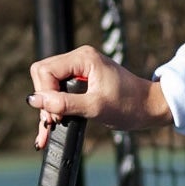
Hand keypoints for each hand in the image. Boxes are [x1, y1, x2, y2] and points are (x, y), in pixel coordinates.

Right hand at [28, 45, 171, 147]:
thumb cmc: (130, 105)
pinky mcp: (82, 80)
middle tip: (55, 122)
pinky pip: (60, 90)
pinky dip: (56, 107)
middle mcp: (80, 58)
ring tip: (52, 127)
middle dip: (45, 100)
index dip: (44, 94)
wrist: (151, 108)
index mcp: (83, 58)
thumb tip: (34, 100)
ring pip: (49, 84)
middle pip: (43, 75)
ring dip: (49, 106)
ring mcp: (80, 68)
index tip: (55, 115)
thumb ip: (64, 103)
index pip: (45, 70)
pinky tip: (52, 125)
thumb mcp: (95, 107)